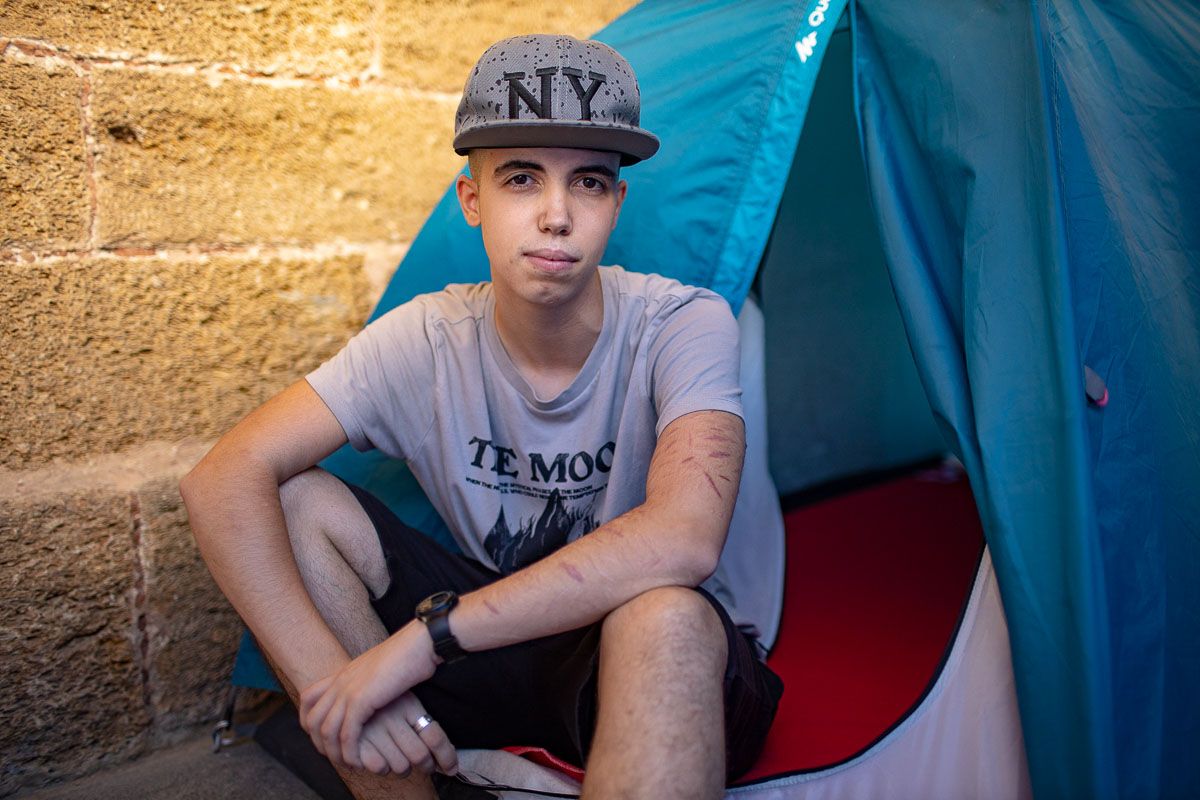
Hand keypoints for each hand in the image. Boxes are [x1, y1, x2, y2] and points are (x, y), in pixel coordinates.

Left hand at [299, 622, 437, 767]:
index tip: (323, 737)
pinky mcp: (361, 700)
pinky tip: (359, 761)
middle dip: (320, 744)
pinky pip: (347, 734)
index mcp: (342, 673)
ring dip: (336, 753)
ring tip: (349, 763)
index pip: (307, 699)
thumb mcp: (379, 669)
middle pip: (312, 720)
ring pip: (327, 731)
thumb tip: (371, 694)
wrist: (419, 644)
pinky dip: (350, 752)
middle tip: (336, 757)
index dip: (308, 722)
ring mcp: (348, 690)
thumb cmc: (408, 655)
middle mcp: (340, 681)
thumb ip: (367, 682)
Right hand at [355, 693, 457, 776]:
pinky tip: (381, 758)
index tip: (451, 769)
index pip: (435, 736)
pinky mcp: (356, 741)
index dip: (446, 757)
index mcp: (408, 703)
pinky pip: (379, 767)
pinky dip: (383, 768)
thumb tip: (447, 754)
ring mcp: (373, 729)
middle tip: (428, 767)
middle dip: (427, 767)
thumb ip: (420, 719)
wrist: (340, 686)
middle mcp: (391, 715)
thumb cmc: (380, 696)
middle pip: (420, 756)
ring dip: (404, 769)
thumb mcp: (402, 695)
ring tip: (400, 760)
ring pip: (401, 766)